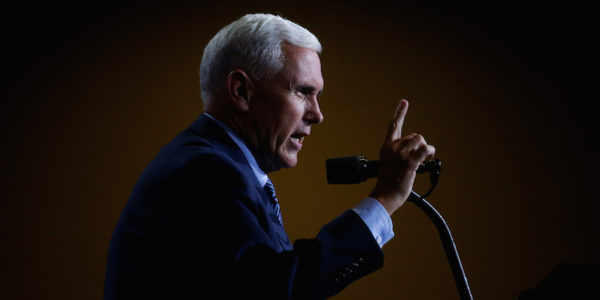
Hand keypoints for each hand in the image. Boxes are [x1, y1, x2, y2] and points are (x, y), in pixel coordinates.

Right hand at [369, 100, 435, 214]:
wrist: (385, 195)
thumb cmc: (388, 184)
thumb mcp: (388, 165)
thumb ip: (398, 155)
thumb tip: (415, 155)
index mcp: (386, 147)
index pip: (394, 126)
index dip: (400, 113)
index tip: (404, 102)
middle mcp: (393, 147)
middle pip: (414, 136)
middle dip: (419, 146)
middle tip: (418, 160)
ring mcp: (401, 154)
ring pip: (420, 141)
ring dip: (425, 150)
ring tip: (420, 162)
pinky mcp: (409, 161)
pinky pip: (425, 150)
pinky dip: (429, 153)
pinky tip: (425, 159)